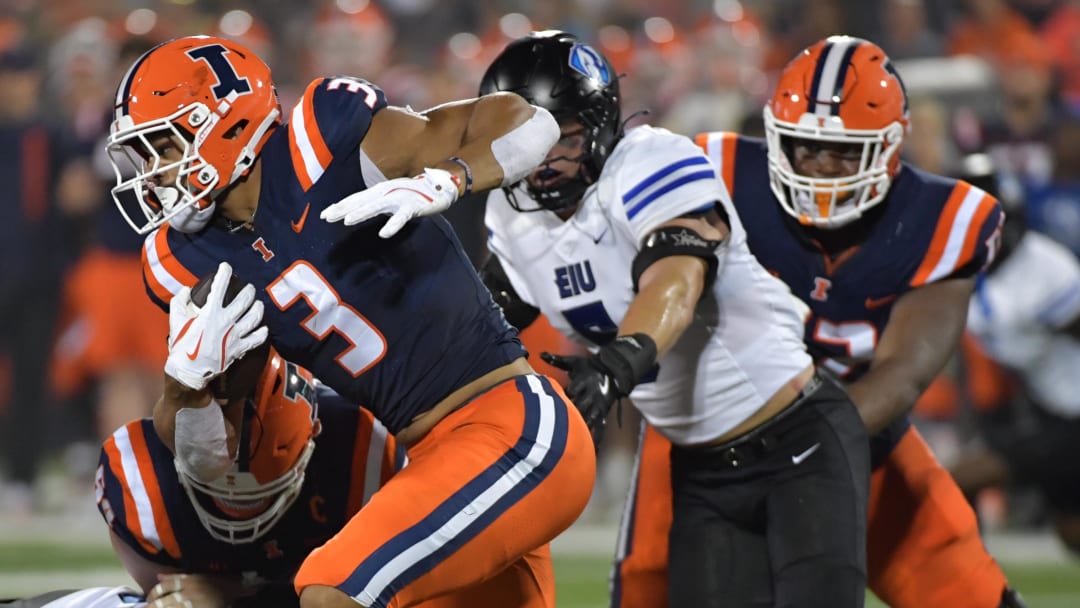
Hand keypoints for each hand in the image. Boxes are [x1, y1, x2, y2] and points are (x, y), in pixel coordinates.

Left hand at [148, 573, 233, 607]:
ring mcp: (193, 604)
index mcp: (189, 580)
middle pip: (164, 600)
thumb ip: (176, 576)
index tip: (148, 600)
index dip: (153, 594)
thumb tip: (158, 576)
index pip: (165, 586)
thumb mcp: (196, 576)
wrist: (234, 588)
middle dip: (152, 606)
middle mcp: (189, 592)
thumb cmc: (214, 583)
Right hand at [164, 263, 267, 389]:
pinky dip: (262, 333)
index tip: (226, 267)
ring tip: (258, 303)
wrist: (189, 371)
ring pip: (254, 317)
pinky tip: (264, 329)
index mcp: (211, 312)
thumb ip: (179, 302)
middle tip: (249, 288)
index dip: (224, 274)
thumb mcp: (175, 320)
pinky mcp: (239, 348)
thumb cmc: (182, 345)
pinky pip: (256, 339)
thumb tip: (185, 290)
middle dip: (248, 291)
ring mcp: (235, 335)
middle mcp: (226, 321)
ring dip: (258, 308)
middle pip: (244, 301)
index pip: (220, 287)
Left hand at [320, 167, 458, 236]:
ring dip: (361, 213)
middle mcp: (385, 192)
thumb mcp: (388, 197)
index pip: (355, 199)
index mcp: (379, 191)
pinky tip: (383, 234)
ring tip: (347, 221)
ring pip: (376, 207)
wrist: (438, 186)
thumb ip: (374, 203)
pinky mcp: (412, 207)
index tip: (324, 214)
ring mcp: (398, 198)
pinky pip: (401, 218)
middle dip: (343, 209)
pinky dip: (392, 225)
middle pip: (360, 201)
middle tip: (327, 217)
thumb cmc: (411, 194)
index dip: (340, 206)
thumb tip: (355, 211)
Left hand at [541, 351, 619, 445]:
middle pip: (580, 407)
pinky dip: (596, 439)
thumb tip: (541, 354)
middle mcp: (592, 395)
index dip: (564, 396)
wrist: (613, 370)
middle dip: (571, 416)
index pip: (572, 391)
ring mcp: (598, 406)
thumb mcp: (574, 361)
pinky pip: (601, 428)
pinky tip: (591, 450)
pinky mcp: (603, 414)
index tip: (553, 403)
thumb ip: (557, 360)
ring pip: (589, 419)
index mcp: (584, 382)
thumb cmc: (590, 366)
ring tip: (571, 444)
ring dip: (581, 430)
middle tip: (557, 428)